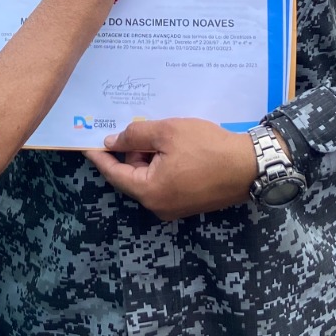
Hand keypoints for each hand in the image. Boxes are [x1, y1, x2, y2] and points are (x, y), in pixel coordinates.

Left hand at [84, 118, 256, 220]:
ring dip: (150, 156)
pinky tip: (176, 147)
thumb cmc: (207, 147)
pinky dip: (163, 165)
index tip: (85, 144)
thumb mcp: (167, 132)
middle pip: (132, 175)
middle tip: (142, 127)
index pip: (113, 173)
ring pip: (149, 177)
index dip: (99, 157)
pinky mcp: (189, 203)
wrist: (250, 166)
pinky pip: (165, 182)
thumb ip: (135, 136)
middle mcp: (158, 206)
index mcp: (148, 191)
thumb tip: (112, 142)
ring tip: (165, 134)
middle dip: (133, 152)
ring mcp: (174, 208)